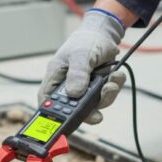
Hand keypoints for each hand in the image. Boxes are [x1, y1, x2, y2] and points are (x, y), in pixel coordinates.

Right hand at [37, 10, 126, 124]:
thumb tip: (74, 93)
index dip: (50, 115)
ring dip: (105, 97)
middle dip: (87, 112)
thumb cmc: (86, 41)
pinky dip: (113, 88)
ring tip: (111, 83)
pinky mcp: (97, 89)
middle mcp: (67, 87)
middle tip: (96, 115)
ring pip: (92, 106)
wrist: (105, 36)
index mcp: (56, 77)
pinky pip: (106, 97)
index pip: (46, 100)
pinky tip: (115, 76)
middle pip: (71, 110)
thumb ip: (77, 73)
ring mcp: (83, 90)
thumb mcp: (80, 54)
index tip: (60, 125)